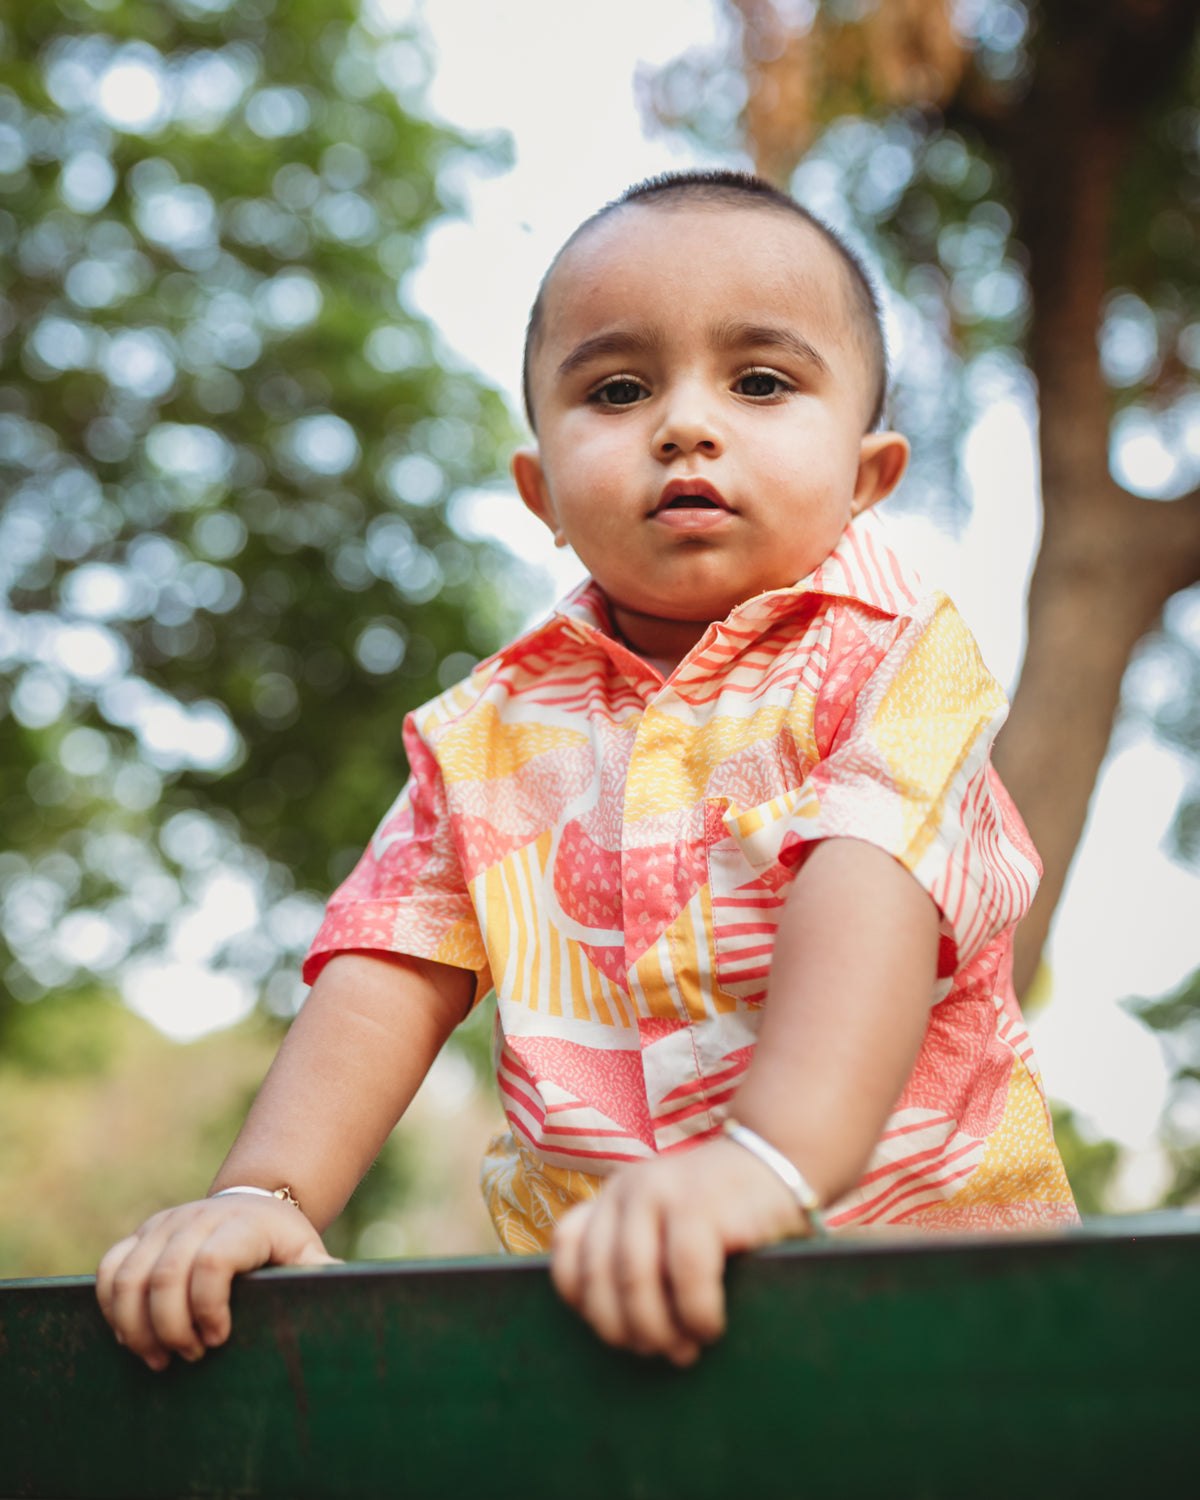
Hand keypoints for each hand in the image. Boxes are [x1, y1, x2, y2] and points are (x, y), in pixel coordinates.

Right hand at [96, 1196, 337, 1370]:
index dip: (209, 1306)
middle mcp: (197, 1218)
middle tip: (191, 1357)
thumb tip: (339, 1287)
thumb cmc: (280, 1239)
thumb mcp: (304, 1249)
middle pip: (166, 1275)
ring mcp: (163, 1225)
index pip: (213, 1261)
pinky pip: (109, 1270)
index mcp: (242, 1224)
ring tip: (160, 1358)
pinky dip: (113, 1307)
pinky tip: (132, 1337)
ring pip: (129, 1276)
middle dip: (172, 1328)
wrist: (253, 1203)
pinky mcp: (140, 1235)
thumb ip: (316, 1269)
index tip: (220, 1338)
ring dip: (136, 1326)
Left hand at [550, 1137, 806, 1366]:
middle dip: (623, 1329)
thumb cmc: (725, 1214)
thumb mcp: (667, 1225)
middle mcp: (628, 1189)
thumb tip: (620, 1334)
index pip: (567, 1248)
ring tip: (685, 1350)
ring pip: (634, 1279)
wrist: (778, 1159)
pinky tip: (709, 1328)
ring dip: (657, 1330)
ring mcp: (662, 1191)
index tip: (618, 1327)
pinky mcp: (701, 1203)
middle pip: (598, 1275)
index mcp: (614, 1196)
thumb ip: (637, 1257)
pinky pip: (685, 1274)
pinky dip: (695, 1314)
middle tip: (658, 1352)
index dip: (583, 1299)